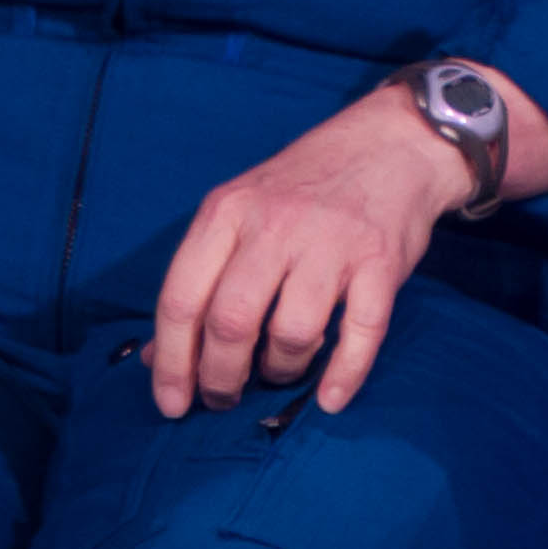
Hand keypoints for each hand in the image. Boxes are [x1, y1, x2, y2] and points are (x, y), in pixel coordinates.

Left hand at [147, 70, 547, 418]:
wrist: (390, 144)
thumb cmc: (303, 186)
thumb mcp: (239, 212)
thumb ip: (199, 278)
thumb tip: (157, 356)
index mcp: (227, 211)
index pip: (181, 298)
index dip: (170, 362)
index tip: (171, 404)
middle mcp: (274, 225)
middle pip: (231, 322)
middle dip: (220, 378)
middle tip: (224, 399)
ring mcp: (331, 243)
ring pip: (291, 333)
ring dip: (280, 371)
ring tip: (279, 373)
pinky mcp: (380, 262)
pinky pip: (360, 334)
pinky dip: (343, 375)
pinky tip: (329, 398)